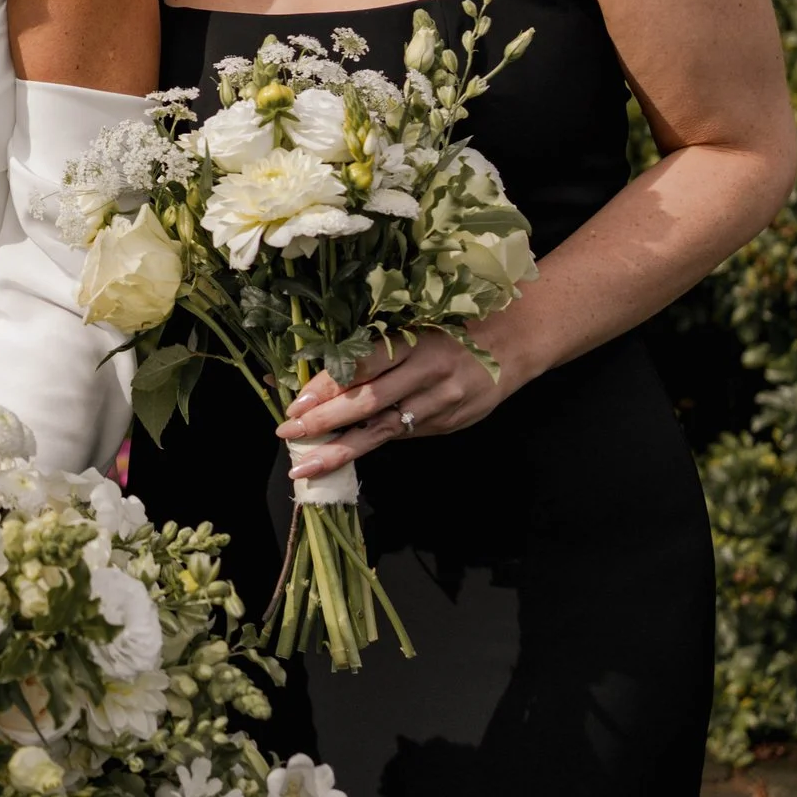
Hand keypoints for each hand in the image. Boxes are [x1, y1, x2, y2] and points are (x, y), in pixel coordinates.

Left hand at [275, 329, 518, 478]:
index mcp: (413, 343)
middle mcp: (425, 374)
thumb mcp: (414, 330)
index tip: (294, 401)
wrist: (509, 347)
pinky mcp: (445, 425)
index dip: (327, 385)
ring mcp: (438, 404)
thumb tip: (315, 368)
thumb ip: (373, 353)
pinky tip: (339, 460)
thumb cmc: (450, 331)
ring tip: (304, 466)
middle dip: (324, 420)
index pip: (362, 366)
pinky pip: (400, 436)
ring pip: (381, 430)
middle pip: (367, 402)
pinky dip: (367, 446)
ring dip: (339, 449)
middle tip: (288, 431)